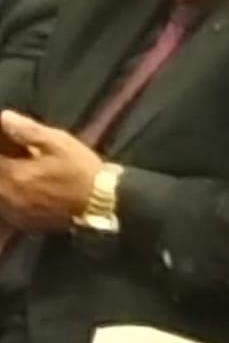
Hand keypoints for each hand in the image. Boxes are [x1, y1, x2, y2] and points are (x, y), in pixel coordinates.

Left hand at [0, 111, 100, 231]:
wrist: (105, 203)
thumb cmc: (82, 170)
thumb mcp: (58, 143)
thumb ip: (28, 130)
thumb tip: (4, 118)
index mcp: (14, 174)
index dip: (0, 151)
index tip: (6, 145)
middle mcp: (11, 196)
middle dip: (3, 168)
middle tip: (12, 162)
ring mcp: (20, 213)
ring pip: (1, 197)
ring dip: (4, 185)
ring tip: (17, 178)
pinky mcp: (30, 224)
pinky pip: (9, 214)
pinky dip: (9, 204)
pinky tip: (20, 196)